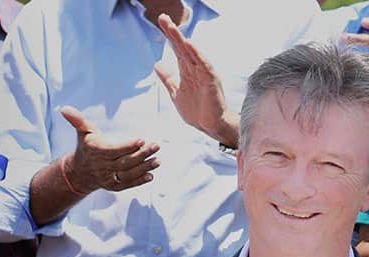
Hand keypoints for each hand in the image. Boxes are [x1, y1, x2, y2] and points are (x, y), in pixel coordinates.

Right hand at [61, 106, 158, 192]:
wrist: (80, 172)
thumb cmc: (86, 146)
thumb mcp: (82, 132)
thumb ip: (77, 120)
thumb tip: (64, 108)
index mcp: (95, 151)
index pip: (113, 150)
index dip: (127, 146)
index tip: (142, 140)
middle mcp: (102, 166)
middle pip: (124, 161)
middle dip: (142, 154)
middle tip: (156, 146)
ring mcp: (108, 178)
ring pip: (128, 174)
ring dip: (144, 168)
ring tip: (158, 160)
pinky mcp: (114, 186)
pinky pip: (128, 184)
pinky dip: (139, 181)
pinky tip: (151, 175)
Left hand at [154, 13, 238, 146]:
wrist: (211, 126)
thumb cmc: (198, 111)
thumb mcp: (176, 92)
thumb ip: (168, 78)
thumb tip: (157, 65)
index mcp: (187, 71)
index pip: (177, 50)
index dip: (169, 36)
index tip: (161, 21)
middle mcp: (196, 69)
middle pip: (183, 48)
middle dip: (173, 33)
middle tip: (163, 18)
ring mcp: (204, 74)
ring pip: (192, 54)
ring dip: (182, 40)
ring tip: (172, 28)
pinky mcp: (211, 81)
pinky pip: (204, 65)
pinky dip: (198, 54)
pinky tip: (190, 44)